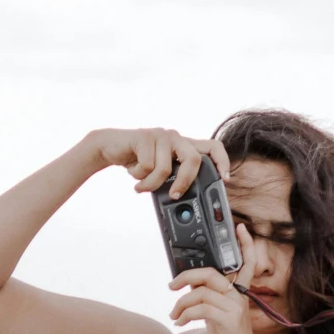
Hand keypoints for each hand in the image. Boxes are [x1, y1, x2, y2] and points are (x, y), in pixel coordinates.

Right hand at [91, 126, 229, 197]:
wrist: (108, 147)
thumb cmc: (137, 161)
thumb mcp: (160, 170)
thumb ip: (175, 177)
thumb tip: (186, 199)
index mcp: (184, 145)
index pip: (213, 147)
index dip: (222, 162)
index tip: (224, 180)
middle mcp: (176, 137)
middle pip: (194, 160)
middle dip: (184, 182)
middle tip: (174, 195)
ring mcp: (161, 135)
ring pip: (166, 168)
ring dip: (151, 184)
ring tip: (141, 185)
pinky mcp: (145, 136)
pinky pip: (148, 166)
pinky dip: (139, 177)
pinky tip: (133, 173)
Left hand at [169, 225, 265, 333]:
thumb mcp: (214, 316)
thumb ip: (205, 299)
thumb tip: (187, 286)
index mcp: (239, 294)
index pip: (247, 264)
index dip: (246, 245)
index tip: (241, 228)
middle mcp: (240, 297)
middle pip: (210, 274)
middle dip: (185, 277)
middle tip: (171, 287)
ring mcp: (236, 308)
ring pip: (200, 293)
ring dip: (180, 304)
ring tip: (174, 315)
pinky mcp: (230, 321)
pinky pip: (200, 309)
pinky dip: (185, 314)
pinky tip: (180, 323)